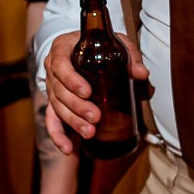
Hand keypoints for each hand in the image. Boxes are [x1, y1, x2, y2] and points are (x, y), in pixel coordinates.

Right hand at [43, 30, 149, 149]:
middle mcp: (52, 68)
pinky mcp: (54, 103)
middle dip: (77, 106)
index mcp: (61, 49)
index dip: (71, 80)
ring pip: (56, 107)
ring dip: (72, 122)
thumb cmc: (99, 45)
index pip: (60, 65)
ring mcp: (52, 87)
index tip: (87, 92)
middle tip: (95, 116)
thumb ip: (129, 55)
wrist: (83, 49)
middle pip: (59, 91)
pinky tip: (68, 149)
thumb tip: (141, 74)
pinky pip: (51, 121)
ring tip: (90, 132)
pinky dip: (57, 136)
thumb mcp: (115, 43)